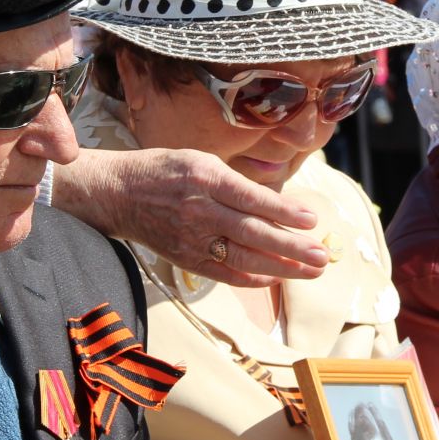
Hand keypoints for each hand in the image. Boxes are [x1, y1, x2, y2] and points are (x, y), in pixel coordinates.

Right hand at [53, 147, 327, 286]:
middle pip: (253, 233)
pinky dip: (251, 277)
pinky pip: (223, 273)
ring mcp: (191, 238)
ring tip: (311, 271)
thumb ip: (236, 182)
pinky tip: (275, 278)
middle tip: (322, 256)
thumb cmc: (165, 171)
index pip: (253, 199)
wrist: (117, 194)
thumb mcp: (200, 160)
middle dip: (292, 248)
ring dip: (281, 267)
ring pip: (243, 257)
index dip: (285, 212)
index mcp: (205, 178)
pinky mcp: (185, 258)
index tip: (313, 221)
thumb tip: (277, 204)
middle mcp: (199, 210)